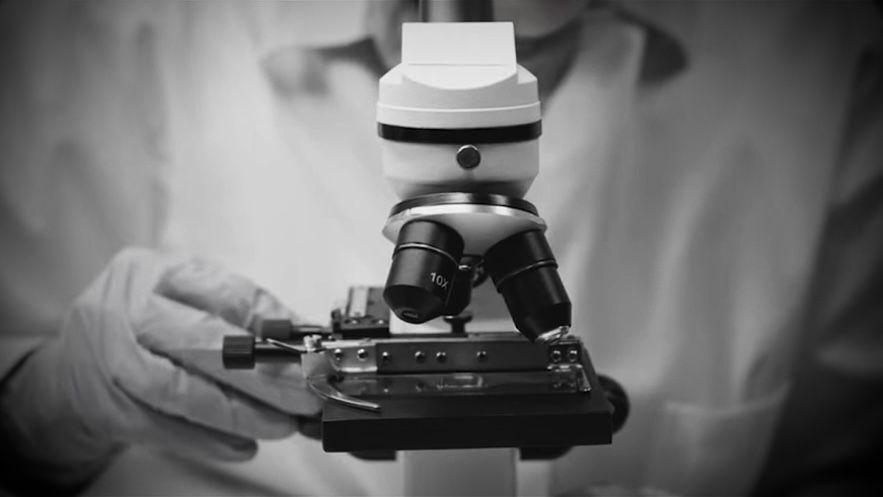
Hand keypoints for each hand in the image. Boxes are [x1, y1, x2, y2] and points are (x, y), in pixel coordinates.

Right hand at [0, 248, 320, 489]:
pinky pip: (165, 428)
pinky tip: (245, 445)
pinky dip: (210, 440)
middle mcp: (129, 310)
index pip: (227, 294)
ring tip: (283, 424)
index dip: (276, 325)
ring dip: (242, 412)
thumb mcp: (182, 301)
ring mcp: (113, 360)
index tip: (312, 349)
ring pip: (184, 391)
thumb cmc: (139, 330)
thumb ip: (234, 315)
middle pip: (206, 342)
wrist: (67, 372)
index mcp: (156, 272)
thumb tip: (301, 342)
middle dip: (267, 373)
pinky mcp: (107, 407)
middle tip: (307, 392)